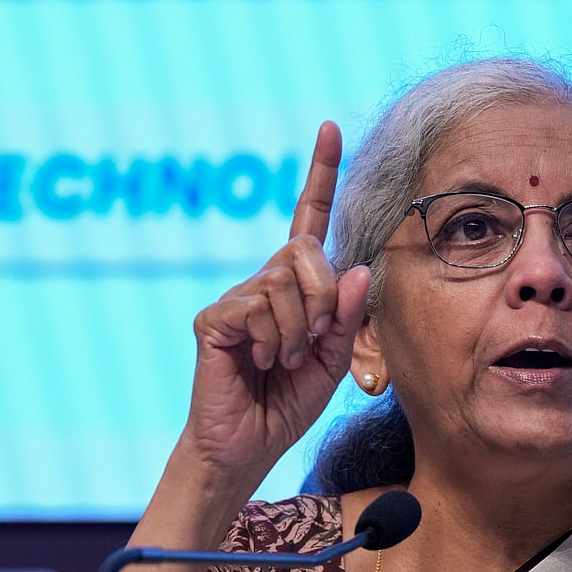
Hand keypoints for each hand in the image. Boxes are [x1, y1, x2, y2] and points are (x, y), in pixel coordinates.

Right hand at [182, 121, 369, 473]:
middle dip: (325, 300)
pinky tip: (262, 361)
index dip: (320, 173)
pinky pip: (259, 308)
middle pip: (306, 253)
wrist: (250, 444)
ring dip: (300, 330)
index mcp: (297, 283)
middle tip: (316, 341)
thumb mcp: (336, 356)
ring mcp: (236, 296)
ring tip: (285, 358)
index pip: (309, 217)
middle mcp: (265, 279)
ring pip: (285, 282)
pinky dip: (275, 340)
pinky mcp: (214, 318)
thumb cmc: (290, 398)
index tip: (329, 127)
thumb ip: (349, 313)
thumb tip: (358, 266)